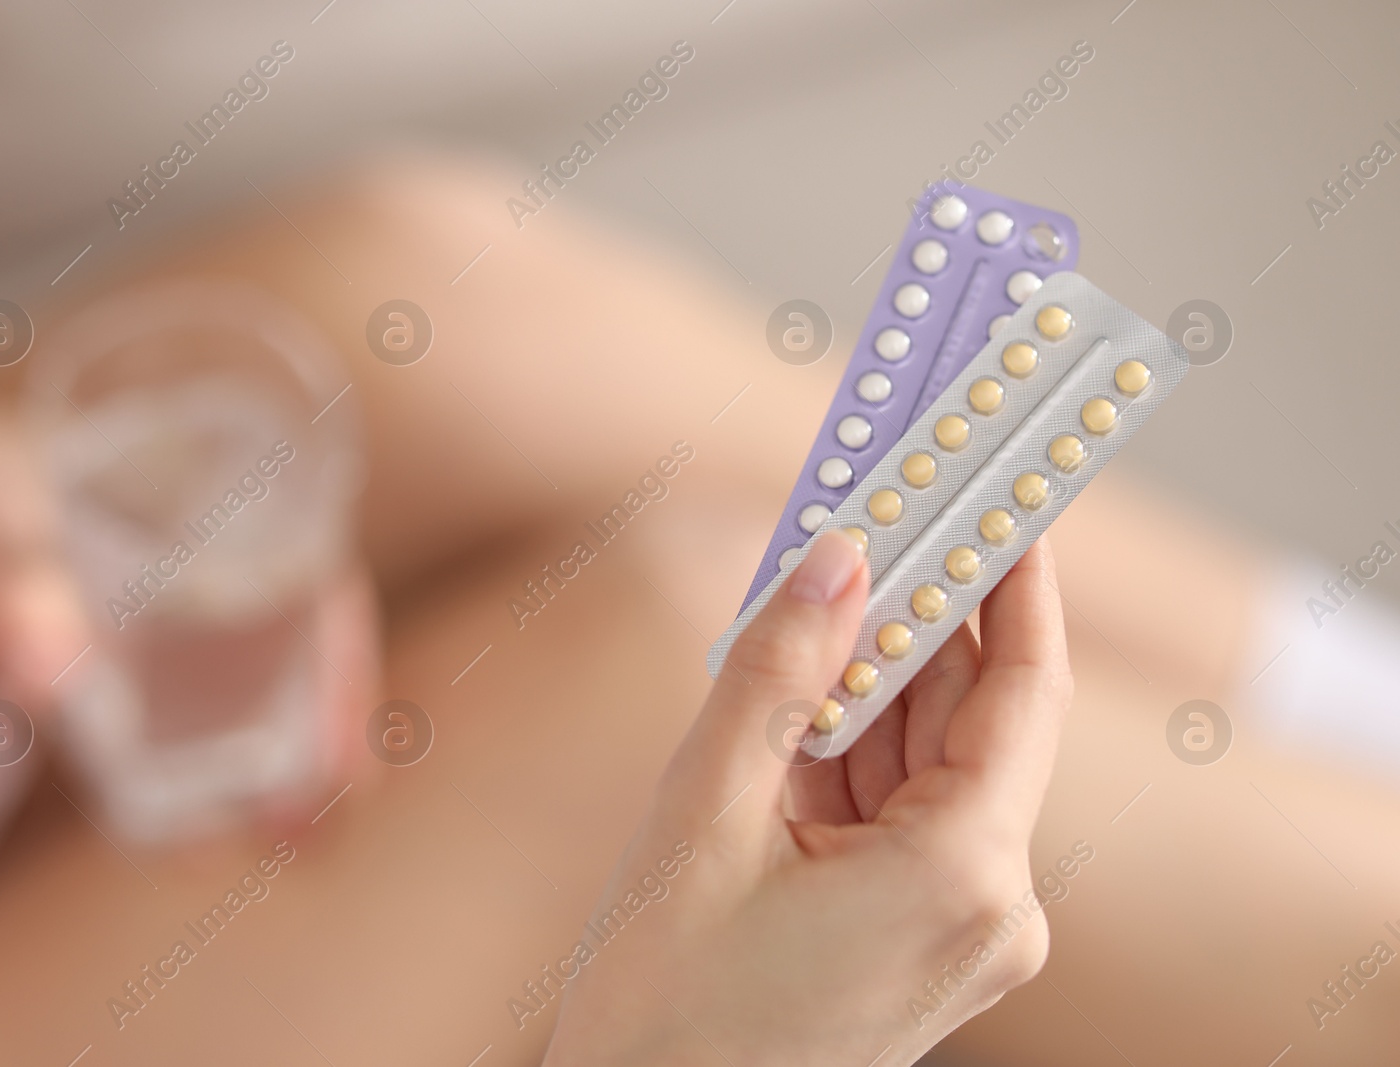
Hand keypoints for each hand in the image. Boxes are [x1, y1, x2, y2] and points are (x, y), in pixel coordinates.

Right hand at [541, 529, 1072, 1066]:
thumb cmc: (664, 1008)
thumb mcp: (705, 816)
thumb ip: (777, 674)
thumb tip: (838, 558)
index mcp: (963, 875)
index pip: (1024, 690)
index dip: (1016, 581)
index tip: (1000, 496)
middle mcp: (991, 908)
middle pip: (972, 722)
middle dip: (918, 621)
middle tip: (875, 521)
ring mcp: (959, 933)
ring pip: (931, 767)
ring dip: (874, 688)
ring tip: (818, 601)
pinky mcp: (919, 943)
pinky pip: (902, 819)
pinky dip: (854, 757)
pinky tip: (798, 700)